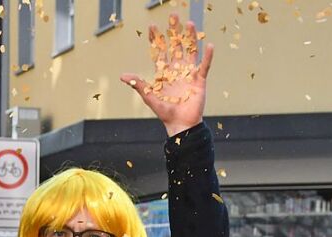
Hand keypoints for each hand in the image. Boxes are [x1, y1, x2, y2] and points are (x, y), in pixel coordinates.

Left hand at [120, 14, 213, 136]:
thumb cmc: (165, 112)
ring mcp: (189, 74)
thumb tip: (123, 76)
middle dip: (174, 31)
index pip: (160, 51)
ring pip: (190, 51)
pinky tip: (208, 44)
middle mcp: (177, 70)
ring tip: (190, 23)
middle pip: (176, 46)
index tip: (153, 26)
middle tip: (173, 16)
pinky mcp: (199, 80)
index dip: (157, 39)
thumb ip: (138, 84)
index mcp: (164, 72)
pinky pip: (204, 66)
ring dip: (190, 38)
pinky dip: (207, 56)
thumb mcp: (150, 97)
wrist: (180, 124)